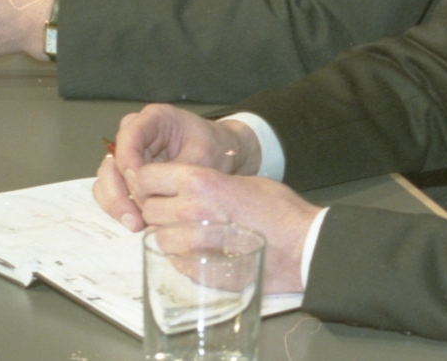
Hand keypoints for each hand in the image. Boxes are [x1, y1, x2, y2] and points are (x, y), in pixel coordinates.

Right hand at [93, 105, 261, 229]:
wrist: (224, 155)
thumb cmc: (216, 150)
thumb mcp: (202, 159)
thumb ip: (175, 174)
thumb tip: (148, 200)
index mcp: (155, 118)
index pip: (129, 137)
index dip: (129, 162)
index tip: (140, 188)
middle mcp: (136, 133)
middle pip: (112, 161)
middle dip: (119, 192)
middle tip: (134, 218)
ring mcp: (129, 153)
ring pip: (107, 178)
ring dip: (116, 203)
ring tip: (136, 225)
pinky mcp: (127, 173)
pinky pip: (112, 190)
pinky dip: (120, 206)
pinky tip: (136, 222)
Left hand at [121, 162, 319, 294]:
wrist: (299, 246)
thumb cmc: (279, 210)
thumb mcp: (242, 181)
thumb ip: (206, 182)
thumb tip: (181, 186)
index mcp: (200, 182)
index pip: (146, 178)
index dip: (149, 181)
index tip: (156, 186)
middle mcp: (188, 211)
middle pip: (148, 209)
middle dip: (159, 208)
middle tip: (180, 210)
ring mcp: (189, 244)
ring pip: (157, 236)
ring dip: (169, 233)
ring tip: (195, 231)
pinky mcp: (195, 270)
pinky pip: (173, 259)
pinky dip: (182, 254)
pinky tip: (206, 249)